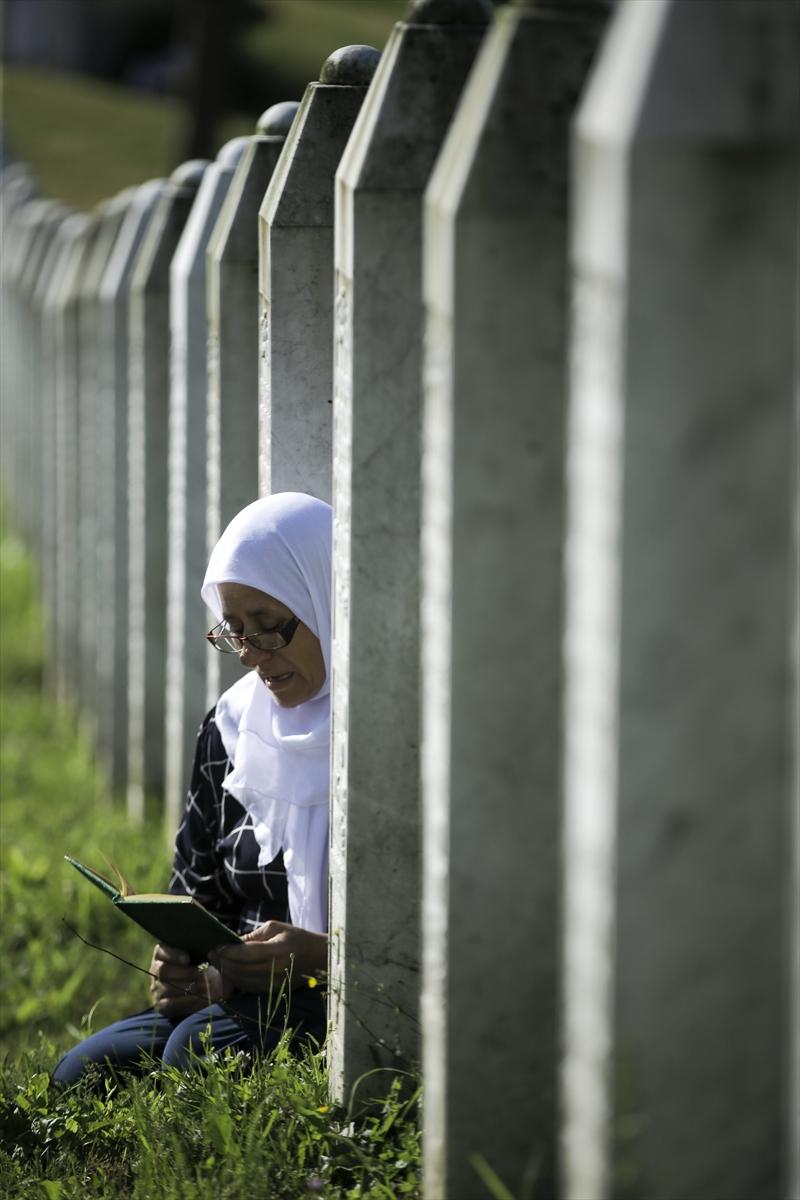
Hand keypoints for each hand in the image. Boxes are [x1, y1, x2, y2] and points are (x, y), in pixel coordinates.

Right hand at [149, 943, 232, 1018]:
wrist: (209, 986)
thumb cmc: (207, 964)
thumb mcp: (207, 953)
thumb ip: (208, 950)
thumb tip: (213, 952)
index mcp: (164, 953)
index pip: (162, 952)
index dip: (173, 954)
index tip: (187, 958)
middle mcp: (156, 969)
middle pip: (164, 970)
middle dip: (187, 973)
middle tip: (205, 975)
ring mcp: (157, 988)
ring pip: (167, 988)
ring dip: (189, 988)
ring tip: (208, 987)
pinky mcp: (161, 1004)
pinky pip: (170, 1005)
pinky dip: (189, 1002)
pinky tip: (204, 999)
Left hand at [209, 922, 326, 993]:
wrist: (317, 959)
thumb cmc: (296, 937)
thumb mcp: (276, 928)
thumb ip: (253, 936)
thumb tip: (232, 943)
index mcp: (277, 950)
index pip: (246, 954)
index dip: (228, 951)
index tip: (216, 947)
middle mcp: (275, 970)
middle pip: (241, 969)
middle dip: (223, 962)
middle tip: (212, 954)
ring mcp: (274, 984)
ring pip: (242, 981)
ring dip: (227, 972)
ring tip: (218, 962)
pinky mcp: (273, 992)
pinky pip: (249, 987)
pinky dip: (237, 980)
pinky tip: (231, 971)